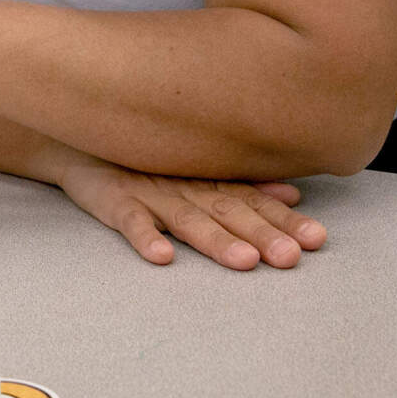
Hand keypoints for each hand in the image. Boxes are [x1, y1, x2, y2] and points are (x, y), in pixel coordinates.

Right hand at [51, 148, 326, 269]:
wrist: (78, 136)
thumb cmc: (144, 158)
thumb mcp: (196, 169)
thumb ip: (242, 185)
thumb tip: (294, 194)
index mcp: (208, 181)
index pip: (253, 203)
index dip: (284, 221)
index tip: (318, 239)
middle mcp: (186, 185)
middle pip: (229, 212)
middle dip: (262, 234)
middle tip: (291, 256)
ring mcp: (149, 192)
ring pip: (187, 218)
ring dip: (215, 240)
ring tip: (243, 261)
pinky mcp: (112, 199)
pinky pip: (129, 220)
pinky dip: (146, 236)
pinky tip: (163, 256)